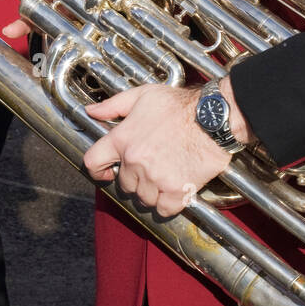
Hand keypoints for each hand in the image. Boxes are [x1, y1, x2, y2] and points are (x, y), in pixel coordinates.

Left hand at [83, 84, 231, 216]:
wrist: (214, 117)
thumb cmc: (180, 104)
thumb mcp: (143, 95)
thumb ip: (113, 105)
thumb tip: (90, 111)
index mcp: (123, 139)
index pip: (93, 162)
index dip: (97, 170)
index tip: (106, 172)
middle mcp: (135, 161)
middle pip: (124, 184)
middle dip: (135, 178)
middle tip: (152, 166)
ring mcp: (155, 178)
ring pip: (143, 198)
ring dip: (152, 192)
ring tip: (165, 176)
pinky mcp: (176, 191)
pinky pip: (164, 209)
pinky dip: (168, 204)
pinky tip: (176, 190)